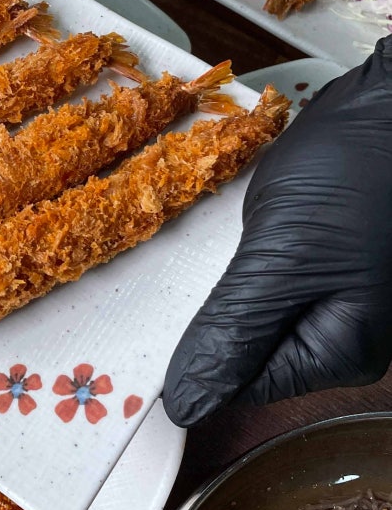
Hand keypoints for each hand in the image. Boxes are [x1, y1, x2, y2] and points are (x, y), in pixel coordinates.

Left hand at [163, 36, 391, 426]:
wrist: (390, 104)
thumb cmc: (354, 173)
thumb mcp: (285, 258)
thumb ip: (235, 331)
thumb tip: (190, 406)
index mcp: (339, 353)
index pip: (242, 386)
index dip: (194, 359)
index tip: (142, 336)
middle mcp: (339, 336)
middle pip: (246, 351)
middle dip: (206, 317)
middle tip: (173, 280)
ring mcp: (331, 296)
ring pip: (248, 311)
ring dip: (216, 282)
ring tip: (202, 248)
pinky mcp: (316, 258)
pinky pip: (260, 275)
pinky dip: (234, 256)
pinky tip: (231, 230)